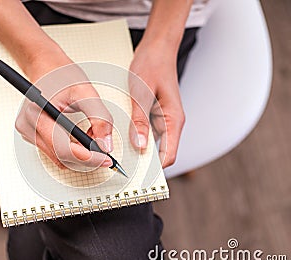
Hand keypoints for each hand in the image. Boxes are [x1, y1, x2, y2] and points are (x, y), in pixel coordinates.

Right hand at [15, 48, 113, 169]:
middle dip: (86, 157)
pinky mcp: (31, 136)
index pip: (64, 149)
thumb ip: (100, 118)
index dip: (88, 158)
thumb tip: (105, 145)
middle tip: (103, 149)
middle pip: (62, 157)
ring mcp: (27, 133)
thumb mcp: (86, 92)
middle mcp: (28, 126)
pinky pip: (54, 153)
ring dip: (78, 154)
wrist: (45, 67)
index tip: (106, 159)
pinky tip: (77, 136)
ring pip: (59, 158)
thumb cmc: (61, 75)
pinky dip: (70, 150)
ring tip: (89, 136)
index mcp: (38, 114)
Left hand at [129, 41, 184, 167]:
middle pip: (161, 152)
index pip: (169, 155)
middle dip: (144, 163)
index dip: (155, 169)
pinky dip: (136, 137)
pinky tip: (121, 136)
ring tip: (119, 154)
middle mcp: (171, 122)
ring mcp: (163, 119)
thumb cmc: (152, 65)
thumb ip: (140, 120)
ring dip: (138, 150)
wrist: (157, 48)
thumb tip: (140, 146)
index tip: (138, 177)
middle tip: (123, 168)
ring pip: (153, 144)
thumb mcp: (141, 92)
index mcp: (174, 119)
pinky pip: (147, 132)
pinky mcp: (155, 114)